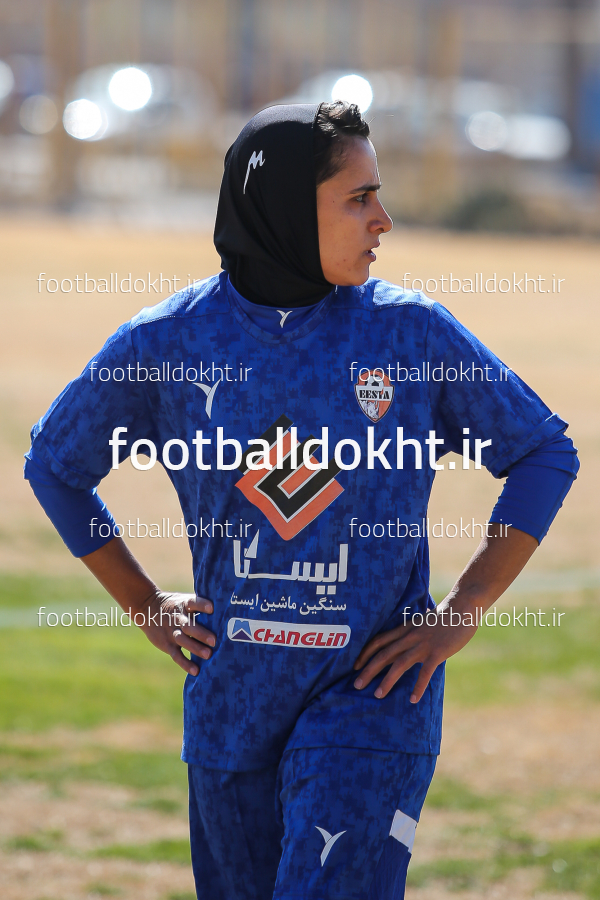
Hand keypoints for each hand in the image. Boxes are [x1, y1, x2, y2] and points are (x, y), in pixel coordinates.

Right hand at [132, 591, 215, 676]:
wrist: (147, 608)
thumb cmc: (175, 605)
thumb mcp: (184, 599)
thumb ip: (200, 604)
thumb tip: (225, 607)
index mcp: (184, 605)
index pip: (193, 602)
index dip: (202, 605)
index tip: (212, 608)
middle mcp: (178, 618)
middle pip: (189, 626)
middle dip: (201, 633)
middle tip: (214, 640)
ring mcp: (171, 632)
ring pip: (183, 640)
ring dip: (195, 648)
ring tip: (208, 655)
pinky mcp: (167, 644)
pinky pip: (176, 655)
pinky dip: (185, 663)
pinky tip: (196, 670)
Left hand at [353, 605, 477, 702]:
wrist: (461, 608)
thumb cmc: (441, 617)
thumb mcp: (420, 622)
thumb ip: (409, 633)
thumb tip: (400, 643)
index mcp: (404, 629)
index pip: (378, 641)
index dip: (365, 653)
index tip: (355, 666)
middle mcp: (409, 637)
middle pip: (384, 654)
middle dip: (368, 670)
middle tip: (356, 685)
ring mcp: (423, 645)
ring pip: (399, 664)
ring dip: (387, 680)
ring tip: (377, 695)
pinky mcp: (437, 652)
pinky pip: (425, 672)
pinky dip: (418, 686)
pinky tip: (413, 699)